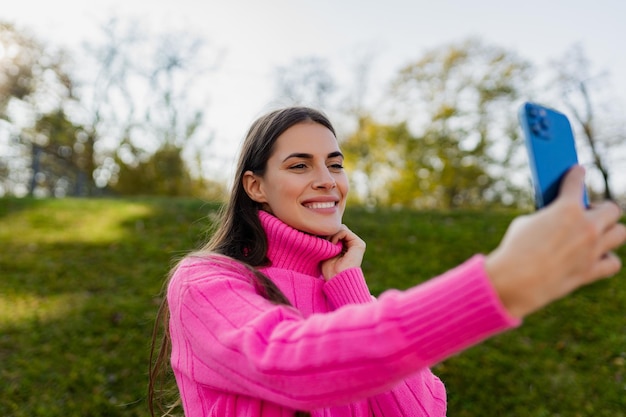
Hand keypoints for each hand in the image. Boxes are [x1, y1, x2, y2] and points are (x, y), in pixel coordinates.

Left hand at [321, 225, 365, 279]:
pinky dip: (335, 236)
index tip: (318, 241)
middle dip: (328, 233)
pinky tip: (332, 245)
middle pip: (338, 228)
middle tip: (322, 242)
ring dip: (331, 235)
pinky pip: (344, 231)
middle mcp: (352, 244)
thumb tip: (321, 228)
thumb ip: (327, 240)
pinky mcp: (359, 244)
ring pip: (340, 228)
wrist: (337, 279)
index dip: (326, 234)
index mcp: (345, 246)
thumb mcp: (326, 252)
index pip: (335, 231)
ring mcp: (356, 244)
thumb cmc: (329, 270)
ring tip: (327, 246)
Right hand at [486, 165, 625, 318]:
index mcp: (566, 208)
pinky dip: (606, 259)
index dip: (577, 175)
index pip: (577, 182)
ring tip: (595, 234)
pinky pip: (612, 263)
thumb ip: (546, 218)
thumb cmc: (515, 249)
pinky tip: (594, 258)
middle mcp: (587, 226)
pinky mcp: (590, 271)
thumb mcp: (525, 223)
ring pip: (620, 233)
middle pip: (611, 209)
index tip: (578, 171)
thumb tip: (555, 222)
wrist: (516, 280)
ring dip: (609, 231)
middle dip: (600, 209)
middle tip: (588, 213)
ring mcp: (592, 250)